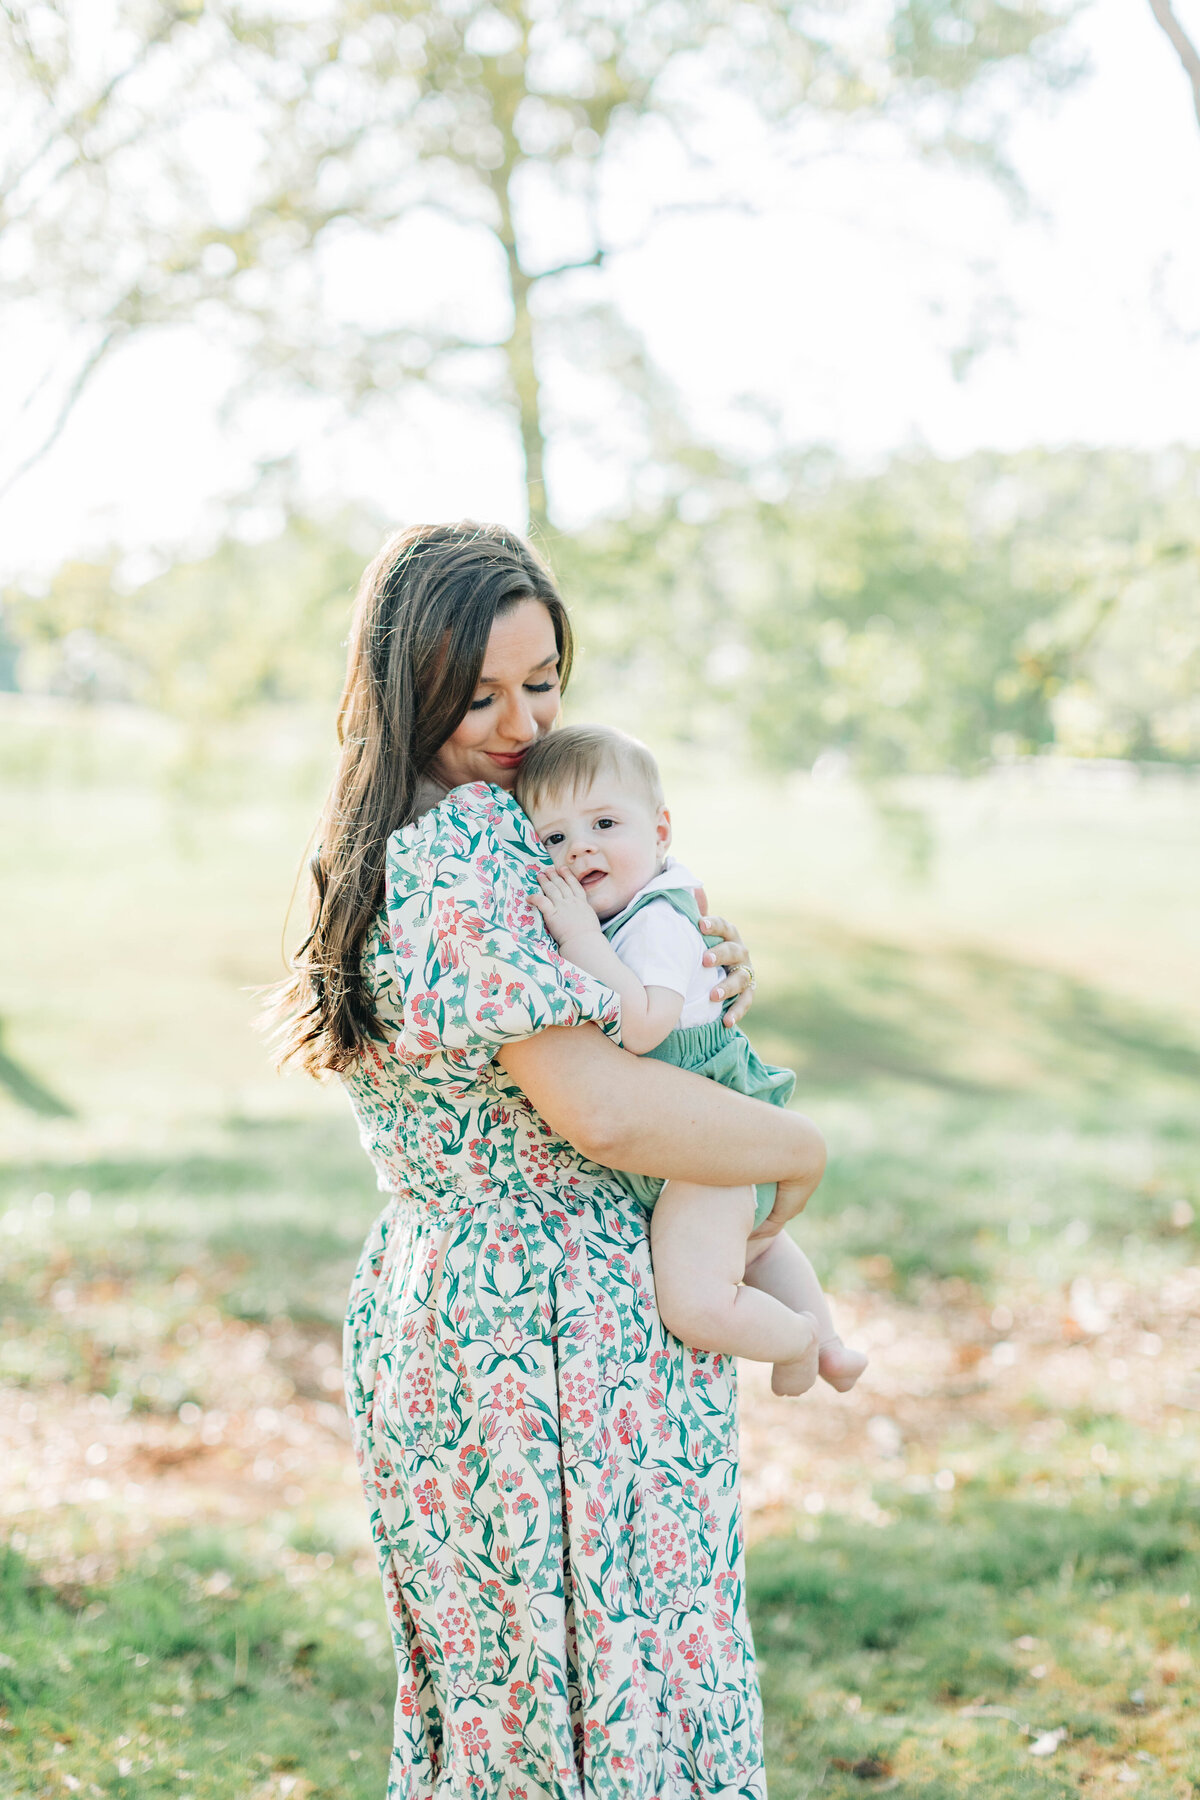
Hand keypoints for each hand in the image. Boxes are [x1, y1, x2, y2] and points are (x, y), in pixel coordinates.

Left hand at [531, 866, 604, 951]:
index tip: (562, 869)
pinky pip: (541, 902)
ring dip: (545, 881)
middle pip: (561, 885)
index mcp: (582, 903)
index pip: (574, 886)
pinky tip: (529, 897)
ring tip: (540, 875)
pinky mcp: (552, 913)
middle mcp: (572, 902)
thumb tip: (583, 915)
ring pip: (552, 890)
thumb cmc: (589, 936)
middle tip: (548, 869)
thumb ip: (585, 914)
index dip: (568, 876)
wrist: (584, 941)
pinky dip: (534, 898)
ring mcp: (562, 906)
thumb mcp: (591, 920)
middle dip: (554, 876)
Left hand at [694, 888, 754, 1026]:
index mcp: (728, 935)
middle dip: (721, 955)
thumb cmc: (698, 947)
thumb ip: (691, 913)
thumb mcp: (693, 932)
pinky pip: (745, 1002)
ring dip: (728, 986)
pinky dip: (737, 1012)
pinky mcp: (747, 992)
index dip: (714, 925)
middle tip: (704, 960)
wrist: (711, 972)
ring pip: (741, 978)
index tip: (699, 924)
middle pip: (734, 950)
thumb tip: (689, 889)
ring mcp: (745, 973)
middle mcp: (739, 952)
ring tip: (712, 996)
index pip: (724, 926)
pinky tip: (726, 1022)